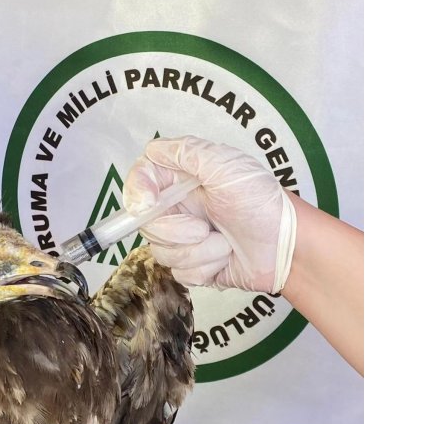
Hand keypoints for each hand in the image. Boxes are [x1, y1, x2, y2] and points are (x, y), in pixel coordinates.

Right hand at [124, 135, 295, 292]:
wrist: (287, 248)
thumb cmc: (262, 202)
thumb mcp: (226, 166)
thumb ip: (186, 152)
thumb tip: (152, 151)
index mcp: (183, 177)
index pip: (141, 178)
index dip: (136, 192)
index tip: (148, 205)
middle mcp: (180, 205)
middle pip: (146, 222)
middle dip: (176, 231)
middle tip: (204, 228)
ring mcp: (185, 237)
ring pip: (161, 251)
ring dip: (197, 252)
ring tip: (224, 244)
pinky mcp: (195, 264)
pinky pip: (179, 272)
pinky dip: (205, 267)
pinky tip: (225, 258)